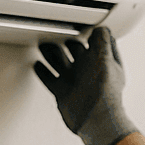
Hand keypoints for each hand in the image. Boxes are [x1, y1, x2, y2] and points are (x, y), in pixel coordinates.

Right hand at [34, 26, 138, 144]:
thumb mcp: (106, 60)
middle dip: (65, 43)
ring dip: (51, 53)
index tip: (79, 24)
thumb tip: (100, 29)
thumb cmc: (105, 94)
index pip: (95, 44)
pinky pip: (50, 79)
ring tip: (43, 45)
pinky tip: (37, 65)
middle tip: (55, 34)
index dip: (88, 34)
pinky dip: (43, 71)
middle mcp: (88, 72)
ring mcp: (75, 82)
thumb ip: (103, 42)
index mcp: (101, 62)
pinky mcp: (63, 93)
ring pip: (59, 63)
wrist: (95, 120)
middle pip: (74, 52)